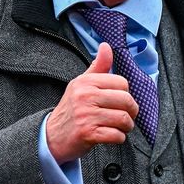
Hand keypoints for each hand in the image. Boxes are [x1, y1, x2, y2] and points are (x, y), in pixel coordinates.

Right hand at [46, 43, 138, 161]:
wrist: (51, 136)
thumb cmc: (72, 109)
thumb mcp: (82, 85)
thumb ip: (98, 67)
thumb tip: (106, 46)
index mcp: (86, 82)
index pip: (122, 83)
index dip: (126, 94)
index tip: (120, 102)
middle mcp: (85, 96)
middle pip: (126, 100)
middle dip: (131, 112)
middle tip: (126, 117)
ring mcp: (86, 115)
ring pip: (123, 119)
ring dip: (126, 126)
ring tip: (120, 127)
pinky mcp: (88, 133)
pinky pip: (116, 135)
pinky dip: (119, 138)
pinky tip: (112, 136)